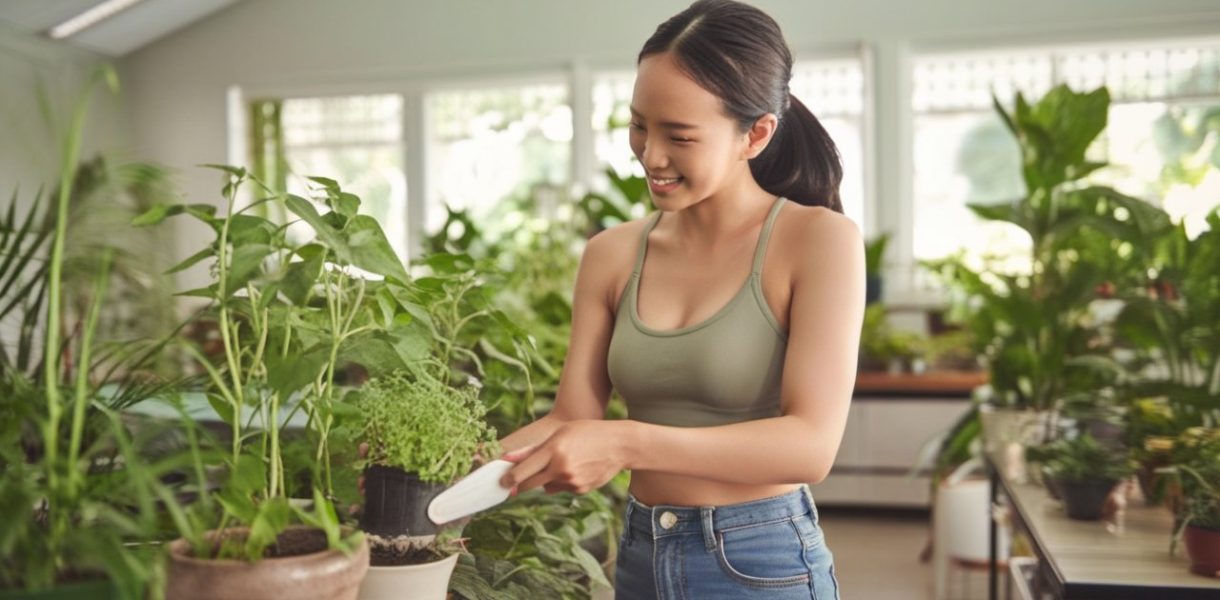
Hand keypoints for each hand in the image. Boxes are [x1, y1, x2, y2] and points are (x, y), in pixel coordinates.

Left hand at [498, 419, 630, 495]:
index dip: (508, 479)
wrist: (620, 445)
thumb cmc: (588, 432)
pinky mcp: (580, 490)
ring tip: (561, 463)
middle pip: (529, 484)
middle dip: (519, 484)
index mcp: (554, 450)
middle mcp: (561, 468)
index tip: (501, 482)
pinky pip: (561, 489)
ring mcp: (571, 482)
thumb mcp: (559, 433)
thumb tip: (508, 458)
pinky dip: (562, 482)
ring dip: (545, 479)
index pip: (522, 471)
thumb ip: (533, 449)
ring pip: (546, 487)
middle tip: (511, 483)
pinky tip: (575, 468)